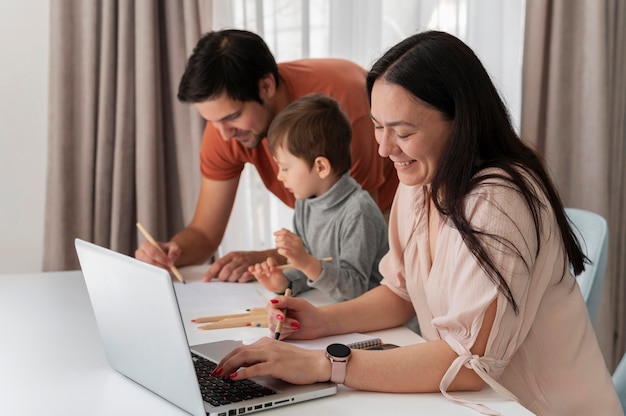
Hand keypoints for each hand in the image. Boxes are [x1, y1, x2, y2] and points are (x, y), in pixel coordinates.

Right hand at [135, 240, 180, 270]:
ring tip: (168, 269)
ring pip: (150, 268)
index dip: (162, 258)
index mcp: (146, 245)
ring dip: (160, 270)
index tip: (170, 263)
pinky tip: (163, 272)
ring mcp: (140, 262)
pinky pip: (149, 273)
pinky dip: (157, 274)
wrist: (164, 255)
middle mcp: (140, 253)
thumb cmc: (167, 250)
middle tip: (170, 269)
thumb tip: (171, 257)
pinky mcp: (141, 269)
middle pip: (150, 261)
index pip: (152, 252)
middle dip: (161, 265)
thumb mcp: (173, 247)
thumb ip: (174, 250)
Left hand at [203, 250, 268, 282]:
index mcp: (231, 255)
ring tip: (233, 279)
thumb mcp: (234, 258)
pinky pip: (243, 278)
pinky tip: (241, 279)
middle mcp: (238, 259)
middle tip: (224, 280)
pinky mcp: (252, 270)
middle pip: (226, 270)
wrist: (263, 257)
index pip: (218, 264)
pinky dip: (240, 280)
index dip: (210, 273)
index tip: (205, 280)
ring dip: (231, 280)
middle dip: (222, 278)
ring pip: (234, 275)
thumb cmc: (246, 259)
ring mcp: (246, 264)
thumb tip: (211, 275)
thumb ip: (223, 265)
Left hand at [213, 337, 329, 384]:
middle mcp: (267, 346)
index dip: (227, 357)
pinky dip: (242, 373)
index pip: (241, 349)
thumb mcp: (277, 356)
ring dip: (228, 367)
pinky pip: (255, 369)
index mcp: (266, 343)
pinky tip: (234, 378)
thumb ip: (262, 358)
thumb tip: (245, 365)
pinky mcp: (276, 365)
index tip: (219, 366)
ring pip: (244, 358)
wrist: (316, 363)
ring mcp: (271, 354)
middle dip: (224, 362)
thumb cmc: (299, 362)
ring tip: (220, 375)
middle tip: (215, 372)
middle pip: (239, 352)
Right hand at [248, 257, 288, 291]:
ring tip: (260, 272)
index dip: (270, 263)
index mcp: (273, 264)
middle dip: (265, 268)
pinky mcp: (257, 274)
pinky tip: (250, 270)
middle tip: (269, 275)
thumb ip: (277, 272)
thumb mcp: (280, 276)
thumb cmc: (279, 280)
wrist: (277, 286)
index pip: (270, 260)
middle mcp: (267, 266)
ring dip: (258, 268)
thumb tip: (272, 268)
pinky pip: (253, 270)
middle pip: (263, 263)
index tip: (272, 268)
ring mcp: (262, 270)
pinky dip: (251, 269)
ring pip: (258, 266)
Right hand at [266, 295, 325, 339]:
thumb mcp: (300, 304)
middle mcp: (276, 313)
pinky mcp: (280, 333)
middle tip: (297, 324)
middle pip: (271, 319)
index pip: (271, 307)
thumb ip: (286, 301)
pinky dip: (285, 335)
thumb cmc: (310, 312)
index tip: (282, 318)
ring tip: (298, 326)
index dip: (275, 313)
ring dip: (287, 329)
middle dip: (285, 323)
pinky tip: (293, 331)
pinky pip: (276, 336)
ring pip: (274, 328)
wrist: (318, 324)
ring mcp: (277, 324)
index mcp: (279, 303)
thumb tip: (272, 301)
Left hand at [273, 228, 308, 268]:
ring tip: (278, 247)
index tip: (274, 234)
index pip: (286, 232)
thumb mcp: (296, 242)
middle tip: (277, 243)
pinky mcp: (293, 255)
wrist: (306, 261)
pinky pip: (283, 251)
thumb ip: (289, 235)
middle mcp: (297, 242)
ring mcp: (295, 249)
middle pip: (283, 237)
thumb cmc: (299, 252)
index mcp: (297, 238)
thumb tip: (281, 229)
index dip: (278, 232)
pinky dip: (280, 251)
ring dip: (278, 245)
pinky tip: (280, 252)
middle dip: (277, 239)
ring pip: (283, 243)